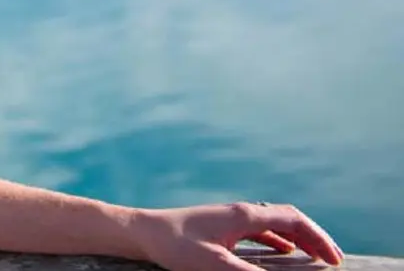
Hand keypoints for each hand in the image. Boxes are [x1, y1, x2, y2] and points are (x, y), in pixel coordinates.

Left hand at [129, 202, 344, 270]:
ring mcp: (232, 216)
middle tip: (334, 259)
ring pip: (276, 222)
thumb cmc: (176, 246)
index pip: (294, 220)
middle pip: (290, 218)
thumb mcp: (216, 265)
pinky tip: (284, 251)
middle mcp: (242, 211)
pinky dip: (279, 239)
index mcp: (245, 216)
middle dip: (314, 237)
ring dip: (299, 238)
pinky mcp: (222, 224)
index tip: (335, 260)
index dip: (319, 238)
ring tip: (316, 257)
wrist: (143, 231)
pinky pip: (261, 229)